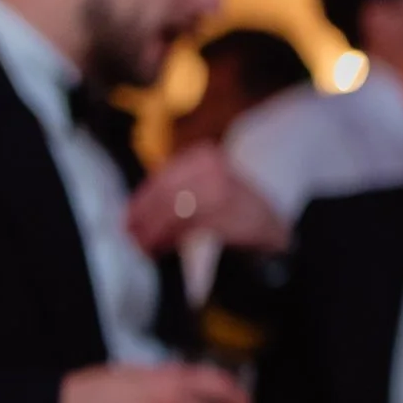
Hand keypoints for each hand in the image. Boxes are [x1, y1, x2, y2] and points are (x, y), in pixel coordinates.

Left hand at [127, 144, 289, 253]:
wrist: (274, 229)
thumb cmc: (234, 211)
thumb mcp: (207, 186)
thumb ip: (178, 189)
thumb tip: (137, 207)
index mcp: (205, 155)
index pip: (163, 177)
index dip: (142, 199)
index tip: (127, 217)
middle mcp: (213, 167)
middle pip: (166, 192)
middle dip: (144, 216)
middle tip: (129, 234)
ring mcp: (221, 188)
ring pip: (173, 208)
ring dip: (153, 229)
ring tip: (142, 244)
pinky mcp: (226, 212)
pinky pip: (187, 224)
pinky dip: (169, 237)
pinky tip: (159, 246)